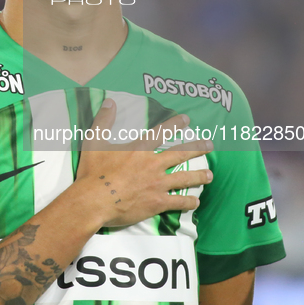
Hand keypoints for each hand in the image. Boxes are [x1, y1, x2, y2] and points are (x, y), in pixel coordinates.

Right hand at [74, 98, 212, 227]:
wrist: (94, 200)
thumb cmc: (93, 172)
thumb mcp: (93, 141)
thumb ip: (103, 121)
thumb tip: (109, 101)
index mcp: (138, 149)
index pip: (161, 132)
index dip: (175, 124)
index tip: (187, 119)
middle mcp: (152, 164)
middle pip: (180, 154)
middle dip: (197, 148)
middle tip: (210, 145)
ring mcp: (157, 184)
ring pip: (184, 178)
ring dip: (199, 176)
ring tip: (210, 175)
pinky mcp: (157, 203)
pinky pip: (178, 202)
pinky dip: (188, 202)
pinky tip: (195, 202)